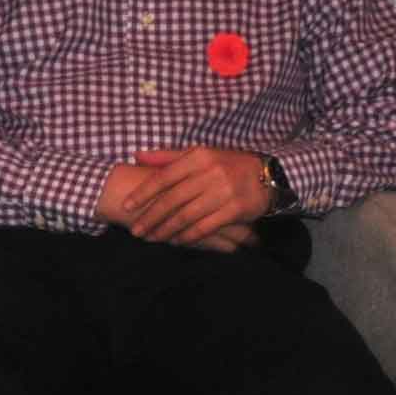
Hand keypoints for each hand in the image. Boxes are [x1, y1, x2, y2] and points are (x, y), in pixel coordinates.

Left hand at [103, 145, 281, 243]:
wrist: (269, 174)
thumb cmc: (228, 164)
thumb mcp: (200, 154)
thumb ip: (168, 156)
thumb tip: (136, 155)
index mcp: (198, 157)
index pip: (164, 176)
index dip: (143, 192)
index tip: (127, 206)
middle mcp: (209, 173)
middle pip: (172, 199)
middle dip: (151, 217)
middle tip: (135, 230)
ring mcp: (223, 191)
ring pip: (186, 215)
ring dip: (166, 229)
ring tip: (151, 238)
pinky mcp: (235, 209)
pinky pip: (206, 226)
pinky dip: (189, 235)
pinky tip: (177, 241)